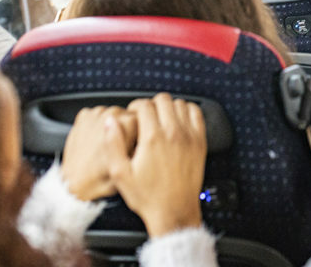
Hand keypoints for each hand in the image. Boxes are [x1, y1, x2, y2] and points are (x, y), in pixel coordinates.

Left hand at [62, 106, 137, 200]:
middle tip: (120, 147)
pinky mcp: (84, 116)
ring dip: (111, 126)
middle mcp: (112, 114)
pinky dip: (97, 124)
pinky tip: (96, 140)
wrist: (74, 183)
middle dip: (125, 129)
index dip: (141, 132)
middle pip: (127, 115)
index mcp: (127, 123)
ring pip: (112, 115)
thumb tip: (150, 138)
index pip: (143, 118)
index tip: (136, 142)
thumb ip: (143, 147)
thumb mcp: (133, 166)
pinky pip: (96, 115)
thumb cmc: (101, 179)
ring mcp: (96, 114)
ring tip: (106, 145)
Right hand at [105, 93, 206, 236]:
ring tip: (161, 119)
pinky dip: (187, 111)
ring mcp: (189, 137)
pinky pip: (197, 114)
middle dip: (151, 104)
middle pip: (163, 100)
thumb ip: (113, 144)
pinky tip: (178, 120)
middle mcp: (173, 134)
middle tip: (146, 116)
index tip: (133, 116)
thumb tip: (111, 122)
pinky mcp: (200, 143)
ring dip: (169, 107)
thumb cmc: (147, 196)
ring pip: (180, 104)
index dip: (135, 107)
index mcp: (153, 139)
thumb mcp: (120, 173)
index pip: (145, 105)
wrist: (174, 211)